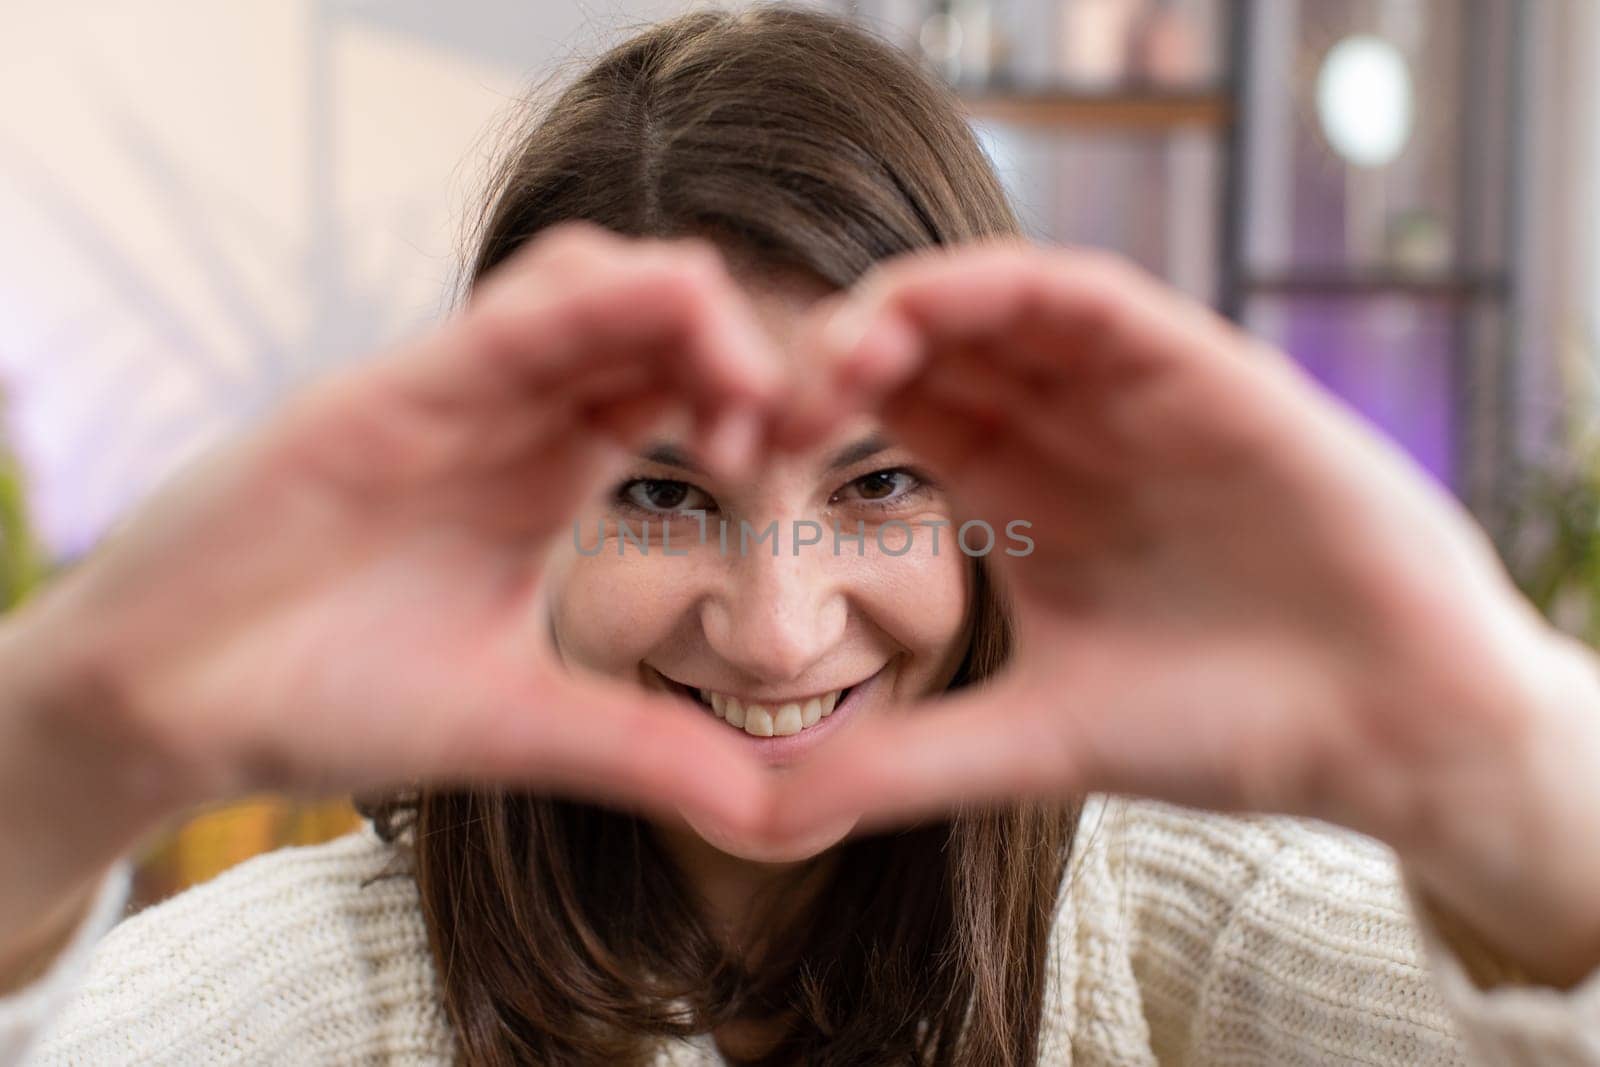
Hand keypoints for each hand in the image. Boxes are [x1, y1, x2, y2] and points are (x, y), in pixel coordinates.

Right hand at [1, 222, 784, 849]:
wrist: (166, 708)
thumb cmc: (327, 698)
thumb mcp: (520, 727)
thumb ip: (648, 755)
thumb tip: (788, 818)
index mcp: (550, 471)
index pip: (678, 383)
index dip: (759, 395)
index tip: (805, 455)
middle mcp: (510, 417)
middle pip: (653, 316)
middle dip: (746, 344)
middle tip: (796, 421)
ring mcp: (450, 396)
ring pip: (591, 283)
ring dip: (689, 312)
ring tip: (742, 400)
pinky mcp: (385, 395)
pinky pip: (506, 320)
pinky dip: (595, 303)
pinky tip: (669, 314)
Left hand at [771, 241, 1599, 982]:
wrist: (1384, 726)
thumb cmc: (1221, 725)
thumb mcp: (1031, 740)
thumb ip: (901, 763)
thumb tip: (755, 816)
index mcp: (1014, 494)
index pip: (891, 414)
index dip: (803, 415)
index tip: (731, 449)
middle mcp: (1060, 427)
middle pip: (922, 346)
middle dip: (830, 355)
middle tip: (752, 397)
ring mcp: (1126, 391)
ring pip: (990, 301)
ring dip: (898, 311)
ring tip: (829, 363)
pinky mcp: (1199, 365)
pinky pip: (1084, 295)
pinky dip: (999, 289)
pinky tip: (923, 316)